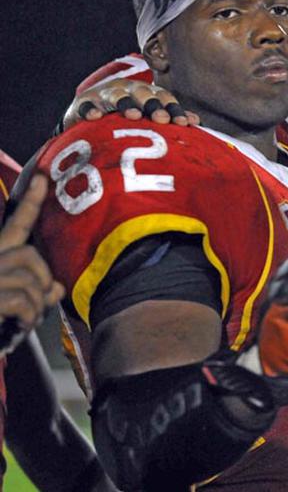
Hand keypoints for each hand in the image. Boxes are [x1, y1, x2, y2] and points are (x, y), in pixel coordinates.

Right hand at [0, 175, 63, 353]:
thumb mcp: (10, 304)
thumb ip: (31, 291)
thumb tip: (58, 286)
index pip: (14, 225)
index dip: (31, 202)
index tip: (43, 178)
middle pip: (32, 256)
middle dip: (43, 281)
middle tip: (34, 305)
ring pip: (32, 279)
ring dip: (35, 306)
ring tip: (21, 322)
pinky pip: (24, 300)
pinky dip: (27, 317)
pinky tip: (15, 328)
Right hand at [61, 79, 198, 131]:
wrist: (90, 110)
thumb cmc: (127, 114)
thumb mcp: (148, 112)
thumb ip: (170, 115)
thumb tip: (195, 121)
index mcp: (147, 92)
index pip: (164, 97)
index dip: (174, 108)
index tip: (184, 123)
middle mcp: (128, 89)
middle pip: (143, 93)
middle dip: (153, 105)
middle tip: (162, 119)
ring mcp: (105, 94)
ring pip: (117, 96)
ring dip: (126, 104)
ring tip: (134, 116)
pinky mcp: (84, 102)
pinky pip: (86, 106)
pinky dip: (90, 110)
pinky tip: (94, 118)